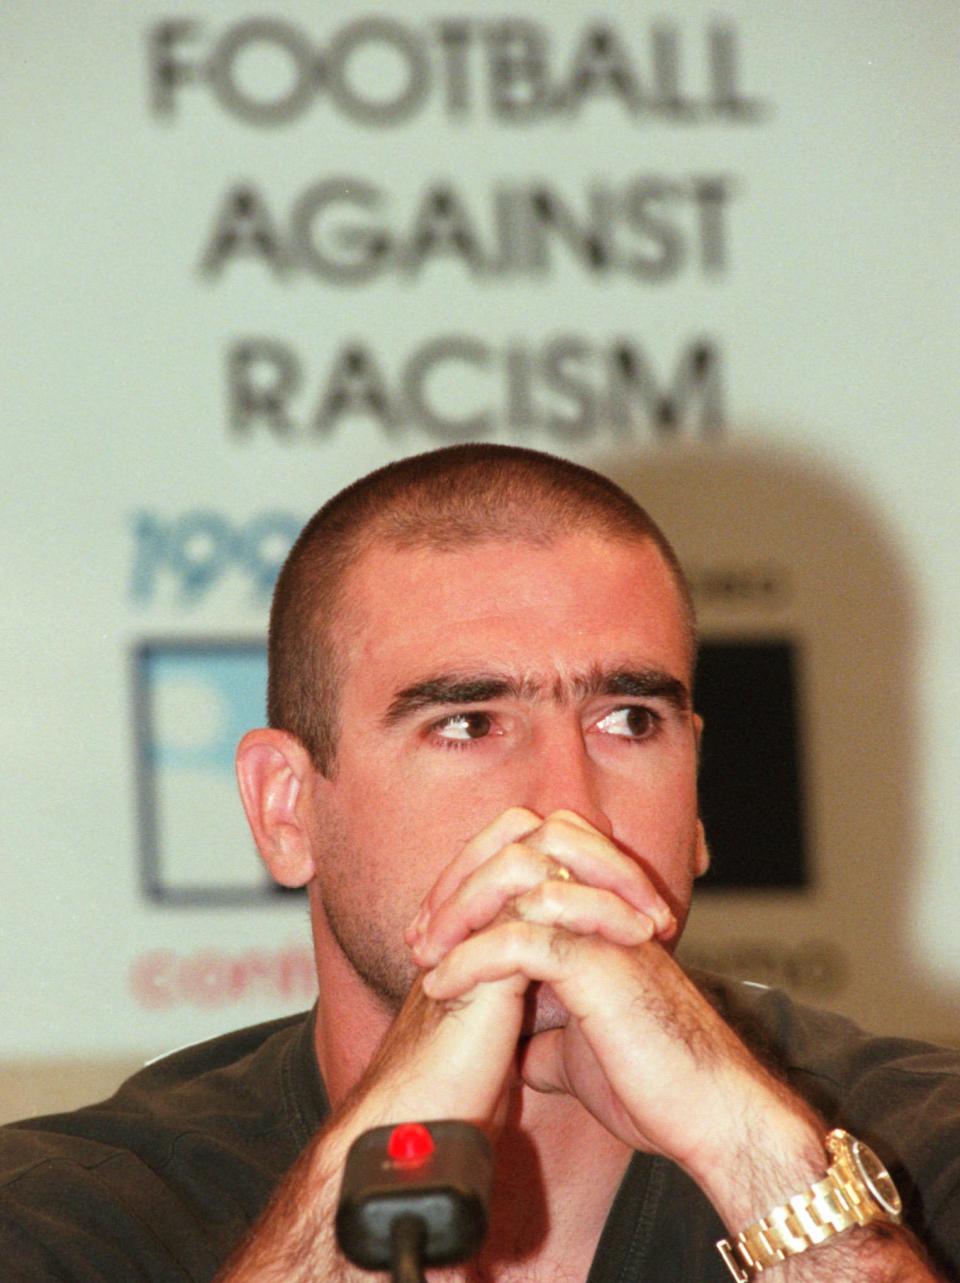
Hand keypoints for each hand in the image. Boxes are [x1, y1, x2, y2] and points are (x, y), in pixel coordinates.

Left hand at [407, 808, 809, 1180]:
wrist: (708, 1121)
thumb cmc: (654, 1087)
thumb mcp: (580, 1052)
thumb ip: (546, 1032)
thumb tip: (513, 1045)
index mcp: (599, 912)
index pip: (525, 853)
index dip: (470, 882)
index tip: (430, 935)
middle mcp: (604, 903)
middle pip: (520, 838)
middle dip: (459, 878)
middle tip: (420, 934)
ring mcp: (605, 925)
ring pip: (518, 874)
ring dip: (458, 911)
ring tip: (424, 955)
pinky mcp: (601, 962)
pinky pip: (522, 937)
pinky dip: (472, 958)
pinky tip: (441, 987)